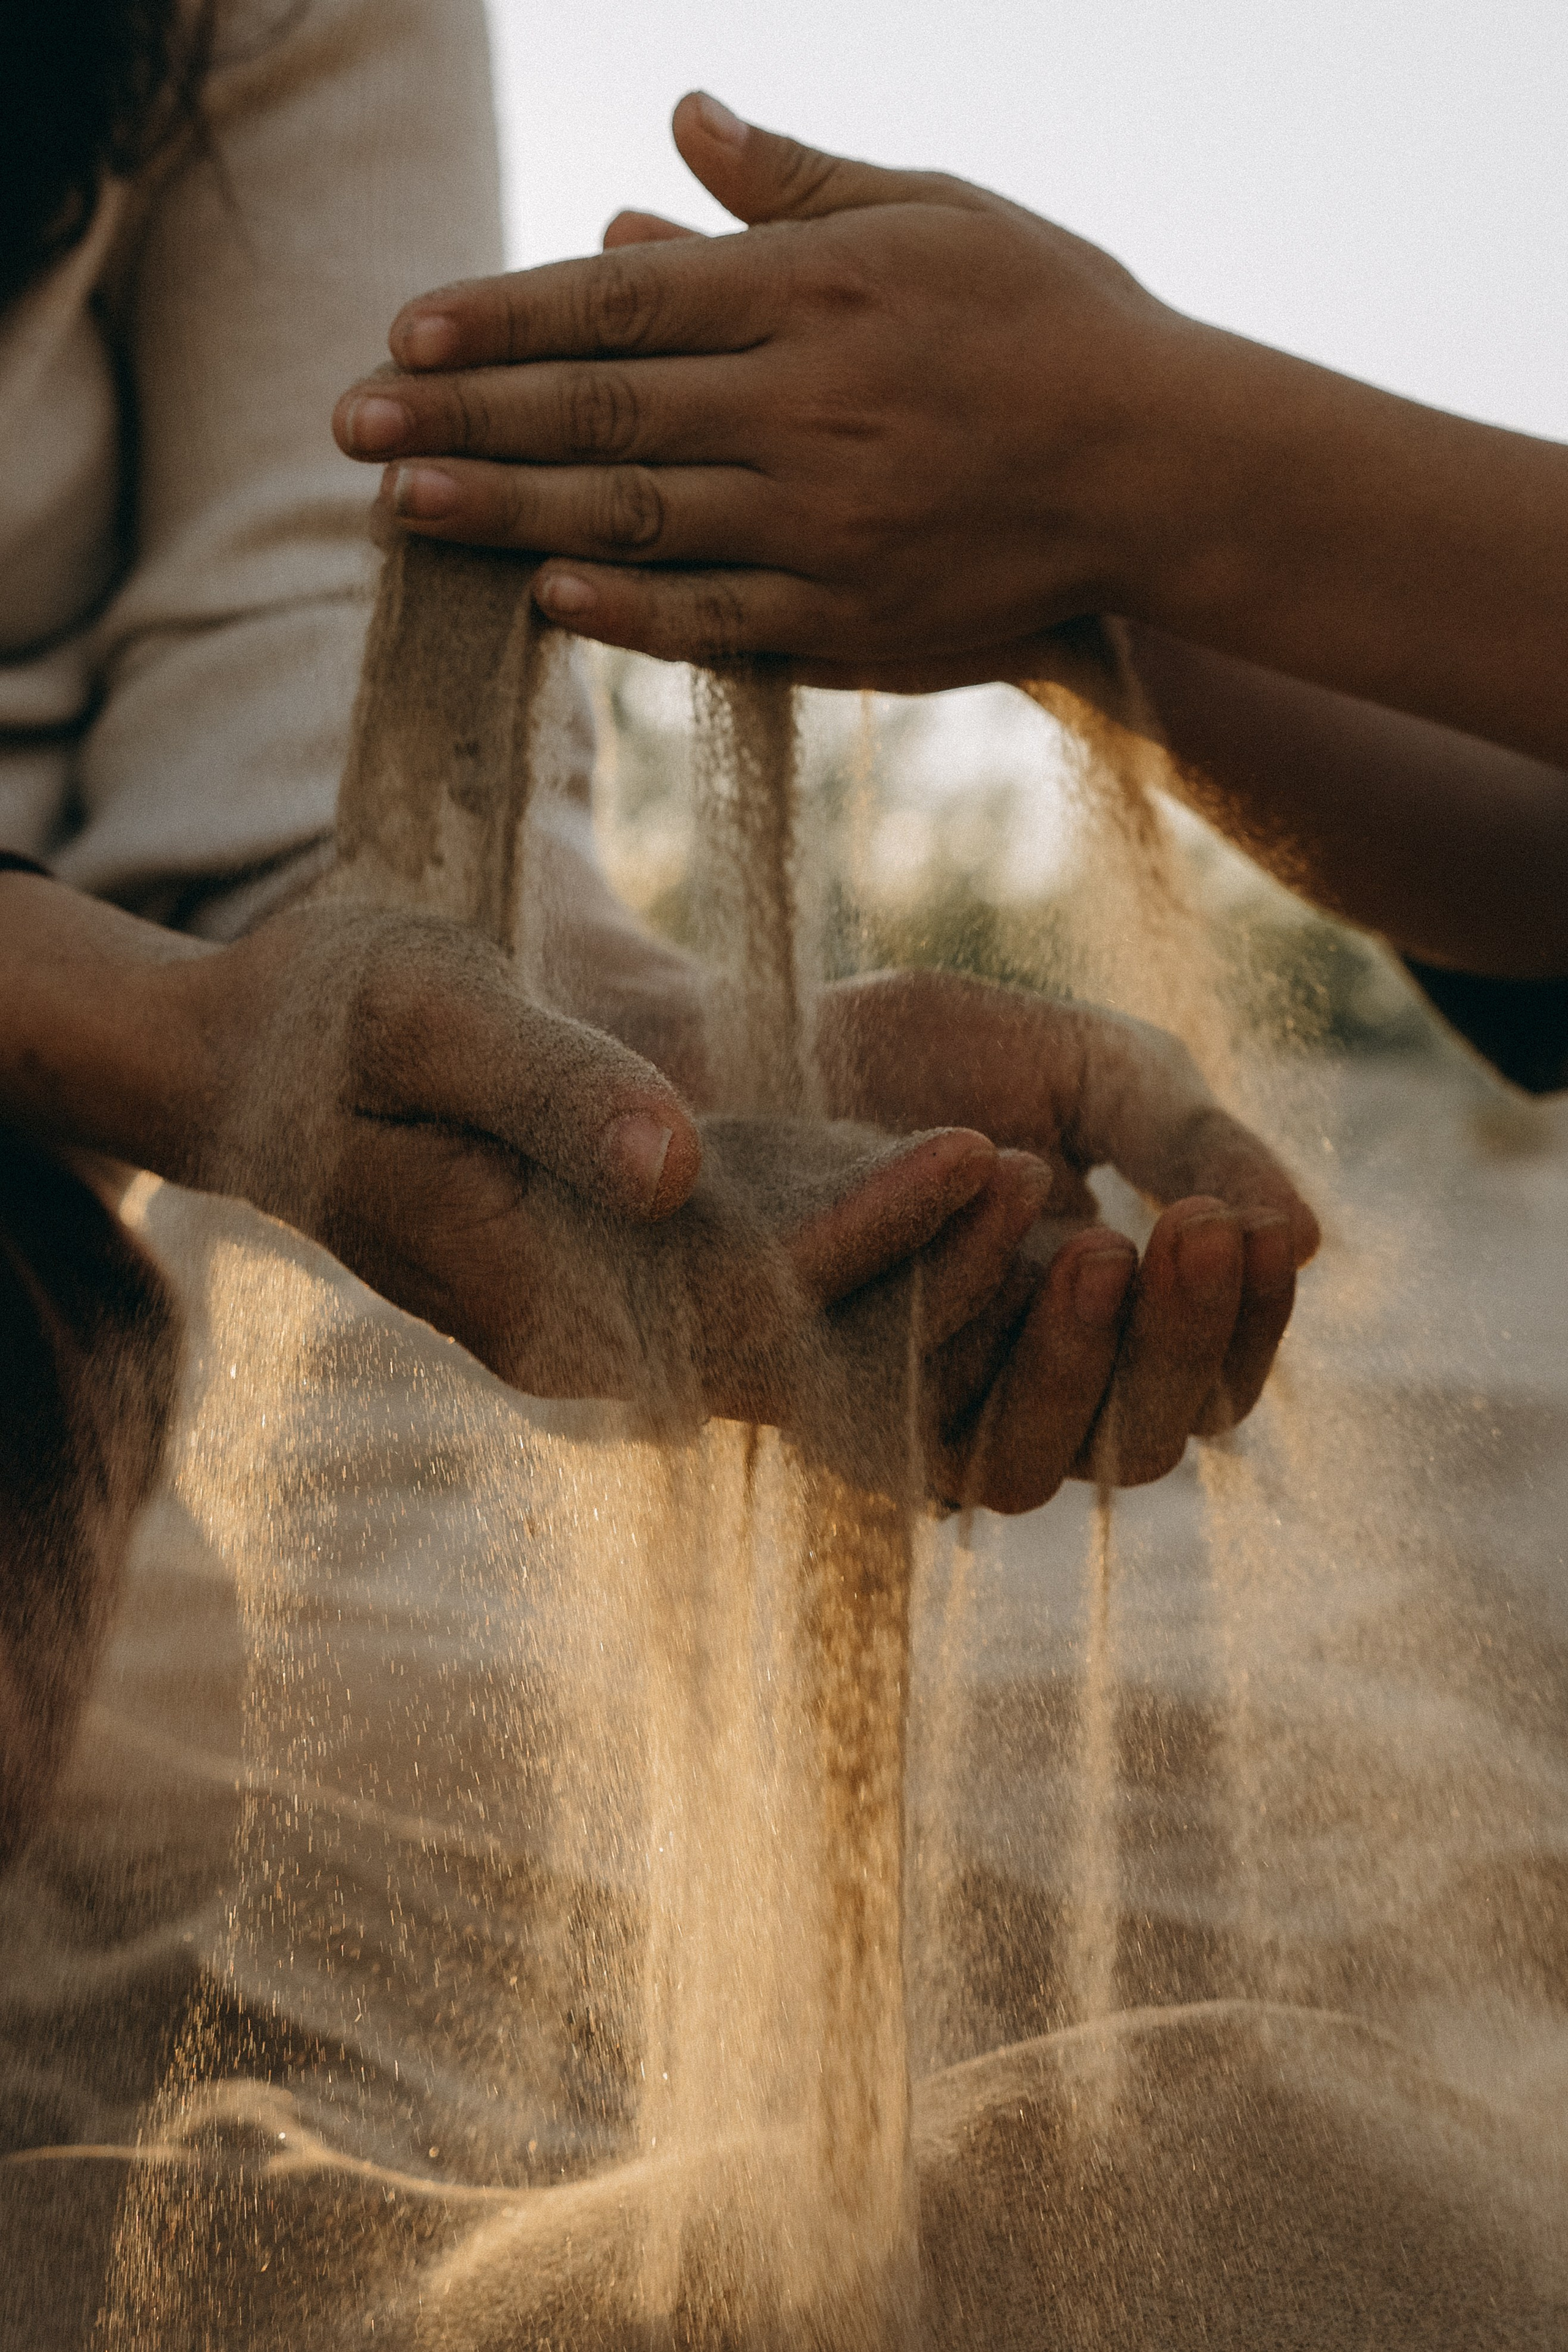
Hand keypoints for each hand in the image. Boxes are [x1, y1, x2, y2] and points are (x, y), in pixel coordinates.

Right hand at [184, 901, 1049, 1434]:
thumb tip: (669, 1166)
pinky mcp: (650, 1289)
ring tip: (1081, 1205)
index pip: (741, 1300)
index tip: (989, 1154)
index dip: (873, 1238)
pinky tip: (1004, 1210)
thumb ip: (548, 1085)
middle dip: (950, 1291)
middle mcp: (596, 1346)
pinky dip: (901, 1273)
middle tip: (1094, 1206)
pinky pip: (801, 1312)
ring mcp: (625, 1330)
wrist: (253, 1065)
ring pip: (822, 1348)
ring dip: (949, 1297)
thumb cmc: (324, 1017)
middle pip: (810, 1355)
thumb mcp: (423, 1011)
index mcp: (535, 1294)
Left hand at [332, 92, 1183, 686]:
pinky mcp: (851, 615)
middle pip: (600, 414)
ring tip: (404, 508)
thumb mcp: (932, 208)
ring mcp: (824, 522)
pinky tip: (542, 599)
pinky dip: (626, 611)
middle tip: (348, 427)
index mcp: (815, 294)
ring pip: (635, 520)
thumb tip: (679, 117)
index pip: (619, 305)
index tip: (406, 331)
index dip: (502, 318)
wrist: (1163, 466)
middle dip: (463, 419)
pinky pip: (715, 618)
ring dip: (508, 515)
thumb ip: (794, 179)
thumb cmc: (1049, 319)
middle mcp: (803, 408)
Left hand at [816, 969, 1318, 1508]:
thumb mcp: (1092, 1072)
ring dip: (1074, 1363)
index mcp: (1104, 1333)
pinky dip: (956, 1332)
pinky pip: (907, 1421)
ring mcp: (926, 1416)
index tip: (1263, 1231)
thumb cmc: (934, 1054)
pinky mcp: (831, 1407)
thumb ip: (1190, 1144)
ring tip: (1101, 1245)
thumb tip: (1309, 1239)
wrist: (763, 1024)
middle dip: (1180, 1342)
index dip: (1250, 1327)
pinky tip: (991, 1232)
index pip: (1210, 1386)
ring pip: (1028, 1467)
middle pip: (1139, 1445)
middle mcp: (1022, 1400)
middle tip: (1202, 1226)